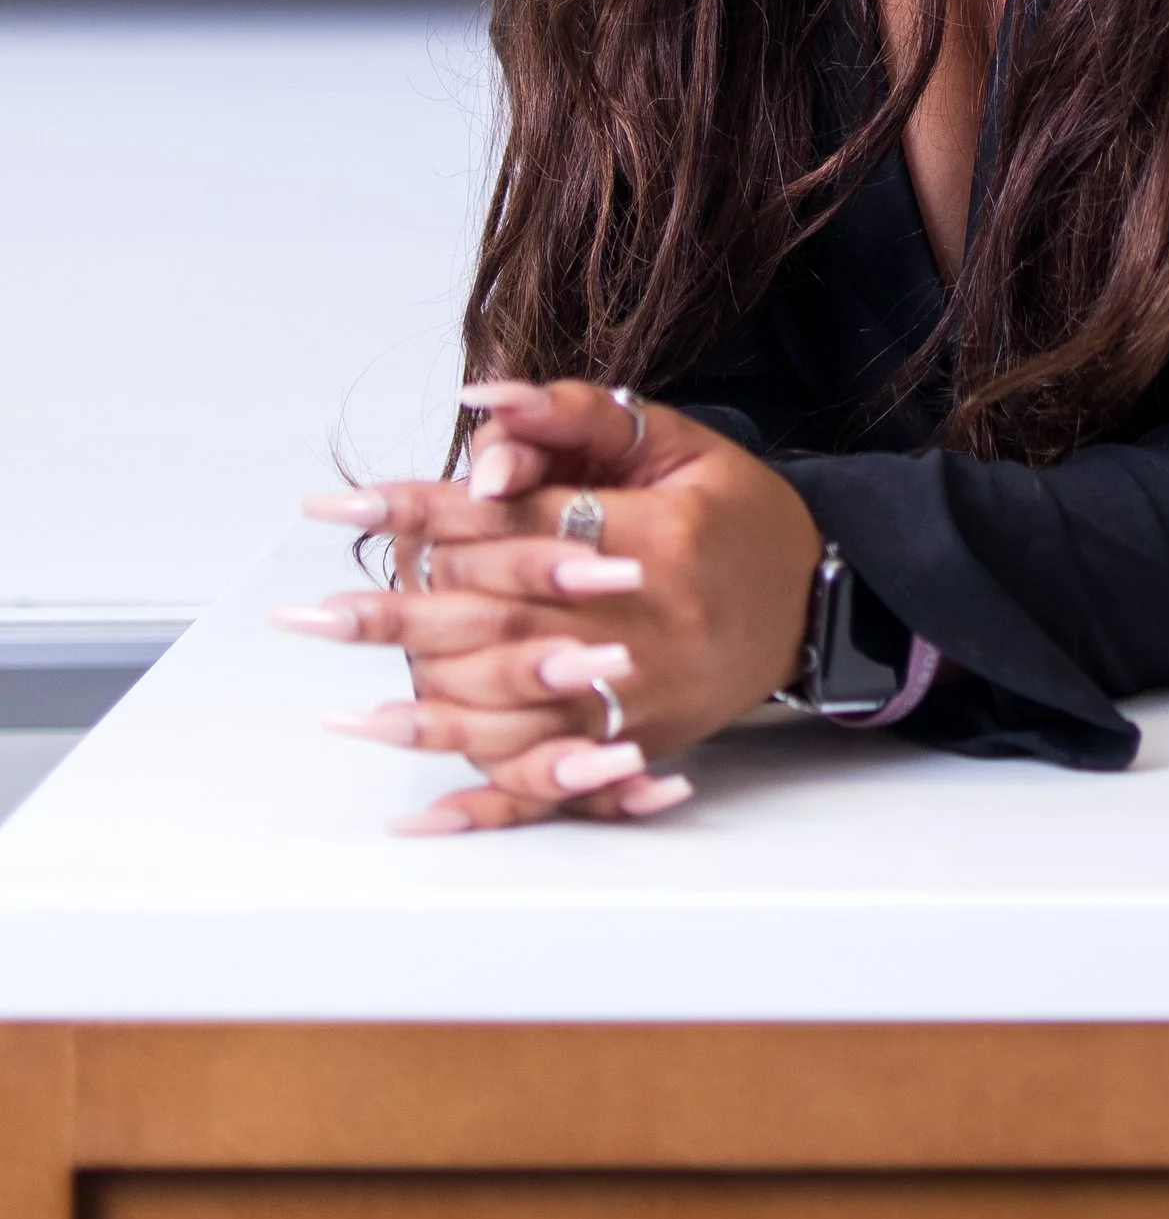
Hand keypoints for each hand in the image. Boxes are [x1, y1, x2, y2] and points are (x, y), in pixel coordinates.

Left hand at [279, 383, 823, 834]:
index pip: (516, 523)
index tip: (342, 506)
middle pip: (500, 622)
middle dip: (394, 620)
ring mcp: (642, 699)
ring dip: (419, 715)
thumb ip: (572, 419)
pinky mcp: (638, 745)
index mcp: (658, 536)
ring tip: (337, 710)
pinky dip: (481, 803)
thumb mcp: (669, 439)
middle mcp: (647, 626)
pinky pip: (551, 785)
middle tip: (306, 617)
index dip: (423, 512)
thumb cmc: (730, 507)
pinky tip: (415, 811)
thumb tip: (478, 408)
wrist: (813, 596)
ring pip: (516, 711)